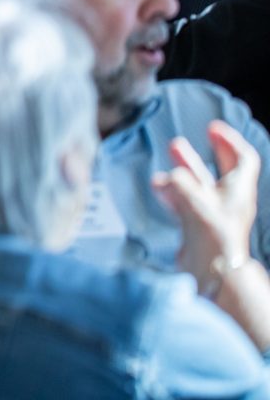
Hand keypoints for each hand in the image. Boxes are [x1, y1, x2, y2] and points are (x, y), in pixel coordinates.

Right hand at [152, 120, 259, 292]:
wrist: (214, 274)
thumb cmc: (214, 238)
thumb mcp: (195, 201)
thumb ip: (179, 184)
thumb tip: (168, 178)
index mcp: (238, 191)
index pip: (243, 159)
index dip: (230, 141)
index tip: (213, 128)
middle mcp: (229, 201)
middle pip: (218, 171)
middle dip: (199, 155)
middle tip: (179, 143)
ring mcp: (213, 214)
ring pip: (198, 186)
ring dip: (182, 171)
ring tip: (164, 163)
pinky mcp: (198, 227)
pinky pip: (185, 202)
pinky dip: (173, 192)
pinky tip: (159, 187)